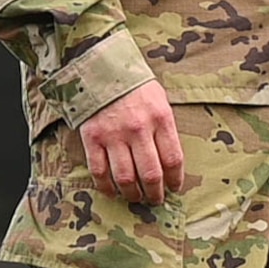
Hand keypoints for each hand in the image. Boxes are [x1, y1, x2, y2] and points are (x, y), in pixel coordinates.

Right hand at [77, 80, 183, 204]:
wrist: (101, 67)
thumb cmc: (135, 85)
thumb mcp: (159, 99)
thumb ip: (164, 128)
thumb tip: (169, 162)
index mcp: (160, 117)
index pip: (173, 159)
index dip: (175, 179)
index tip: (174, 187)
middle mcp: (139, 128)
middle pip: (151, 174)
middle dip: (155, 193)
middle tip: (156, 200)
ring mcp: (114, 134)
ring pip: (125, 178)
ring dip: (132, 194)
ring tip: (136, 198)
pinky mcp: (92, 138)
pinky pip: (99, 172)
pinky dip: (106, 187)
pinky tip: (113, 191)